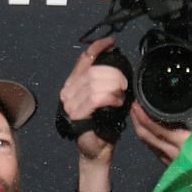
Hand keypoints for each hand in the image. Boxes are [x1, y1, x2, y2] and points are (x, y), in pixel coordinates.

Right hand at [63, 37, 125, 164]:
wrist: (96, 148)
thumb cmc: (102, 124)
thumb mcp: (105, 96)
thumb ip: (104, 80)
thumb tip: (116, 64)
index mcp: (73, 84)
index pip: (83, 59)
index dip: (97, 48)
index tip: (111, 43)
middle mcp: (68, 91)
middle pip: (93, 71)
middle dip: (113, 74)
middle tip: (124, 84)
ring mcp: (70, 104)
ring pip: (95, 84)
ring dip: (113, 87)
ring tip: (121, 96)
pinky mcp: (76, 115)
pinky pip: (95, 99)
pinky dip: (110, 98)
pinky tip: (117, 102)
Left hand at [130, 101, 191, 165]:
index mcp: (182, 142)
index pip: (156, 128)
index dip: (143, 116)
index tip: (137, 104)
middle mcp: (172, 153)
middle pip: (146, 136)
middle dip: (137, 121)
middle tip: (133, 106)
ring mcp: (169, 161)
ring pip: (147, 144)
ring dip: (140, 129)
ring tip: (136, 114)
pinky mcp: (170, 165)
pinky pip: (153, 150)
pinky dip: (147, 139)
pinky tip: (147, 130)